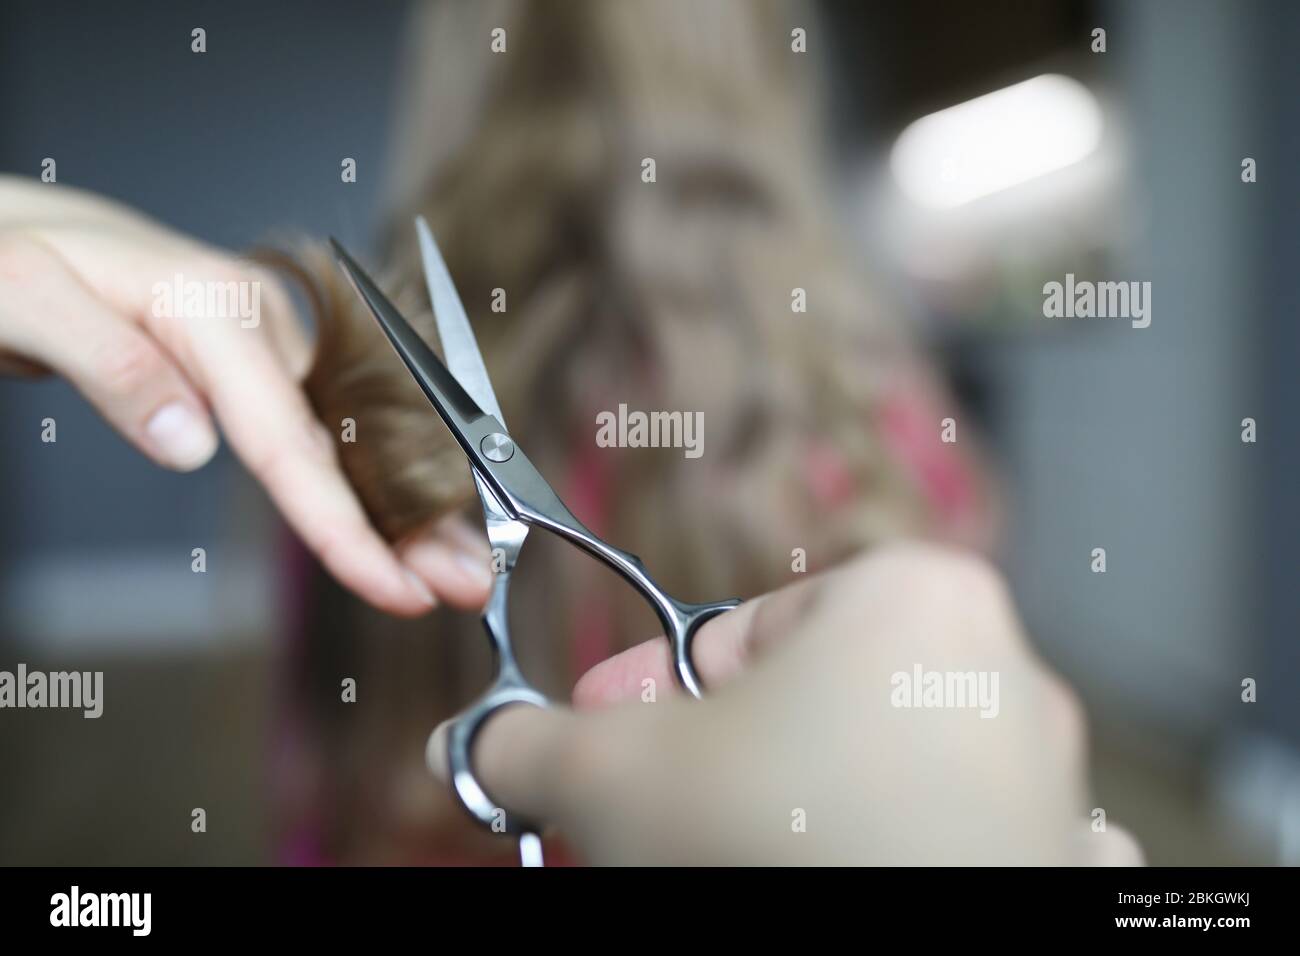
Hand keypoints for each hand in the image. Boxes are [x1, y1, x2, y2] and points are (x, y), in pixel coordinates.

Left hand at [0, 176, 490, 614]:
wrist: (13, 227)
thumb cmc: (12, 254)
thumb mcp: (23, 296)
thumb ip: (109, 364)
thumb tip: (190, 441)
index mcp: (215, 308)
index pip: (289, 442)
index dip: (344, 525)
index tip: (391, 585)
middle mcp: (263, 323)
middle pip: (350, 442)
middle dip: (417, 522)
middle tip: (469, 585)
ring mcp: (269, 343)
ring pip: (351, 441)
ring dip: (409, 508)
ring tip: (457, 567)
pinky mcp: (261, 363)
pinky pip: (325, 432)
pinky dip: (369, 483)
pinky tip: (403, 519)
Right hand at [428, 544, 1142, 864]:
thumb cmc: (780, 840)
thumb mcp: (618, 773)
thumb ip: (538, 741)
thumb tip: (475, 741)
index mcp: (908, 598)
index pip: (742, 634)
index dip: (661, 697)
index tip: (616, 741)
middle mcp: (998, 671)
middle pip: (809, 706)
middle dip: (720, 760)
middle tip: (663, 815)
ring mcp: (1046, 775)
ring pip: (883, 776)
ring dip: (804, 807)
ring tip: (741, 853)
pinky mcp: (1060, 861)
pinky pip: (967, 843)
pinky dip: (905, 856)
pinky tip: (857, 873)